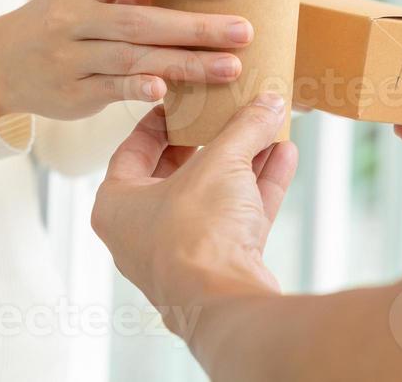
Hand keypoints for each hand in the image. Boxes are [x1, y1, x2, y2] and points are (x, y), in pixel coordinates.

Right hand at [0, 0, 254, 119]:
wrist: (2, 62)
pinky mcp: (71, 91)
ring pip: (133, 57)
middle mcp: (73, 14)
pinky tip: (169, 92)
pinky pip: (111, 88)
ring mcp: (69, 55)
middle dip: (197, 26)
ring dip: (185, 63)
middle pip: (142, 20)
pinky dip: (139, 88)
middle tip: (244, 31)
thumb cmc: (61, 18)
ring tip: (230, 66)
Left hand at [91, 95, 297, 324]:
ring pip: (215, 194)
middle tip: (227, 110)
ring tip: (267, 126)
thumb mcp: (219, 162)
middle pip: (179, 171)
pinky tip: (284, 154)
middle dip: (211, 139)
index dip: (160, 120)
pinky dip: (260, 186)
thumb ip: (244, 128)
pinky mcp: (219, 266)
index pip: (133, 149)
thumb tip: (266, 103)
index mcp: (117, 205)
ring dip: (244, 160)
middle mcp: (143, 231)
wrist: (225, 302)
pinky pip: (239, 216)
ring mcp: (182, 252)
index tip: (183, 100)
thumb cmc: (195, 233)